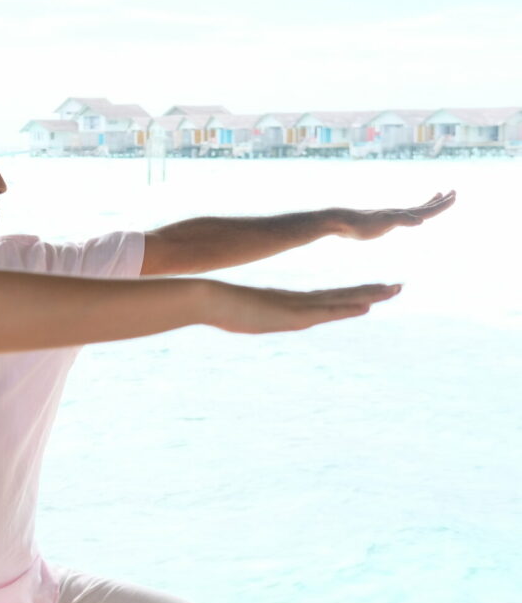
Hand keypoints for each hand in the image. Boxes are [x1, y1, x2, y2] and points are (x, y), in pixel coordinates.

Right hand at [208, 281, 401, 333]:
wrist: (205, 299)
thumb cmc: (215, 307)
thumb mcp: (235, 315)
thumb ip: (244, 314)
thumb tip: (233, 314)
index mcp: (285, 303)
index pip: (326, 298)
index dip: (350, 295)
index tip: (371, 292)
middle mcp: (295, 302)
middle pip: (341, 296)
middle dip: (370, 291)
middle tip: (397, 287)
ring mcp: (294, 307)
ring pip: (341, 300)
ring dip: (369, 296)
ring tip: (394, 290)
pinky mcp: (290, 314)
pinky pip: (325, 311)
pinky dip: (347, 308)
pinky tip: (366, 307)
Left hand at [331, 191, 455, 239]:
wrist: (342, 223)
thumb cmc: (362, 225)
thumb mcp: (384, 223)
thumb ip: (402, 220)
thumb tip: (421, 221)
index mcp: (402, 214)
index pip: (427, 209)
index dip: (442, 204)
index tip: (455, 195)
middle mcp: (398, 213)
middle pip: (424, 206)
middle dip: (440, 201)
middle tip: (454, 192)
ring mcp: (391, 216)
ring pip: (415, 209)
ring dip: (429, 203)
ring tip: (437, 195)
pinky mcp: (383, 222)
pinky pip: (404, 216)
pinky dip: (412, 214)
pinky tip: (411, 215)